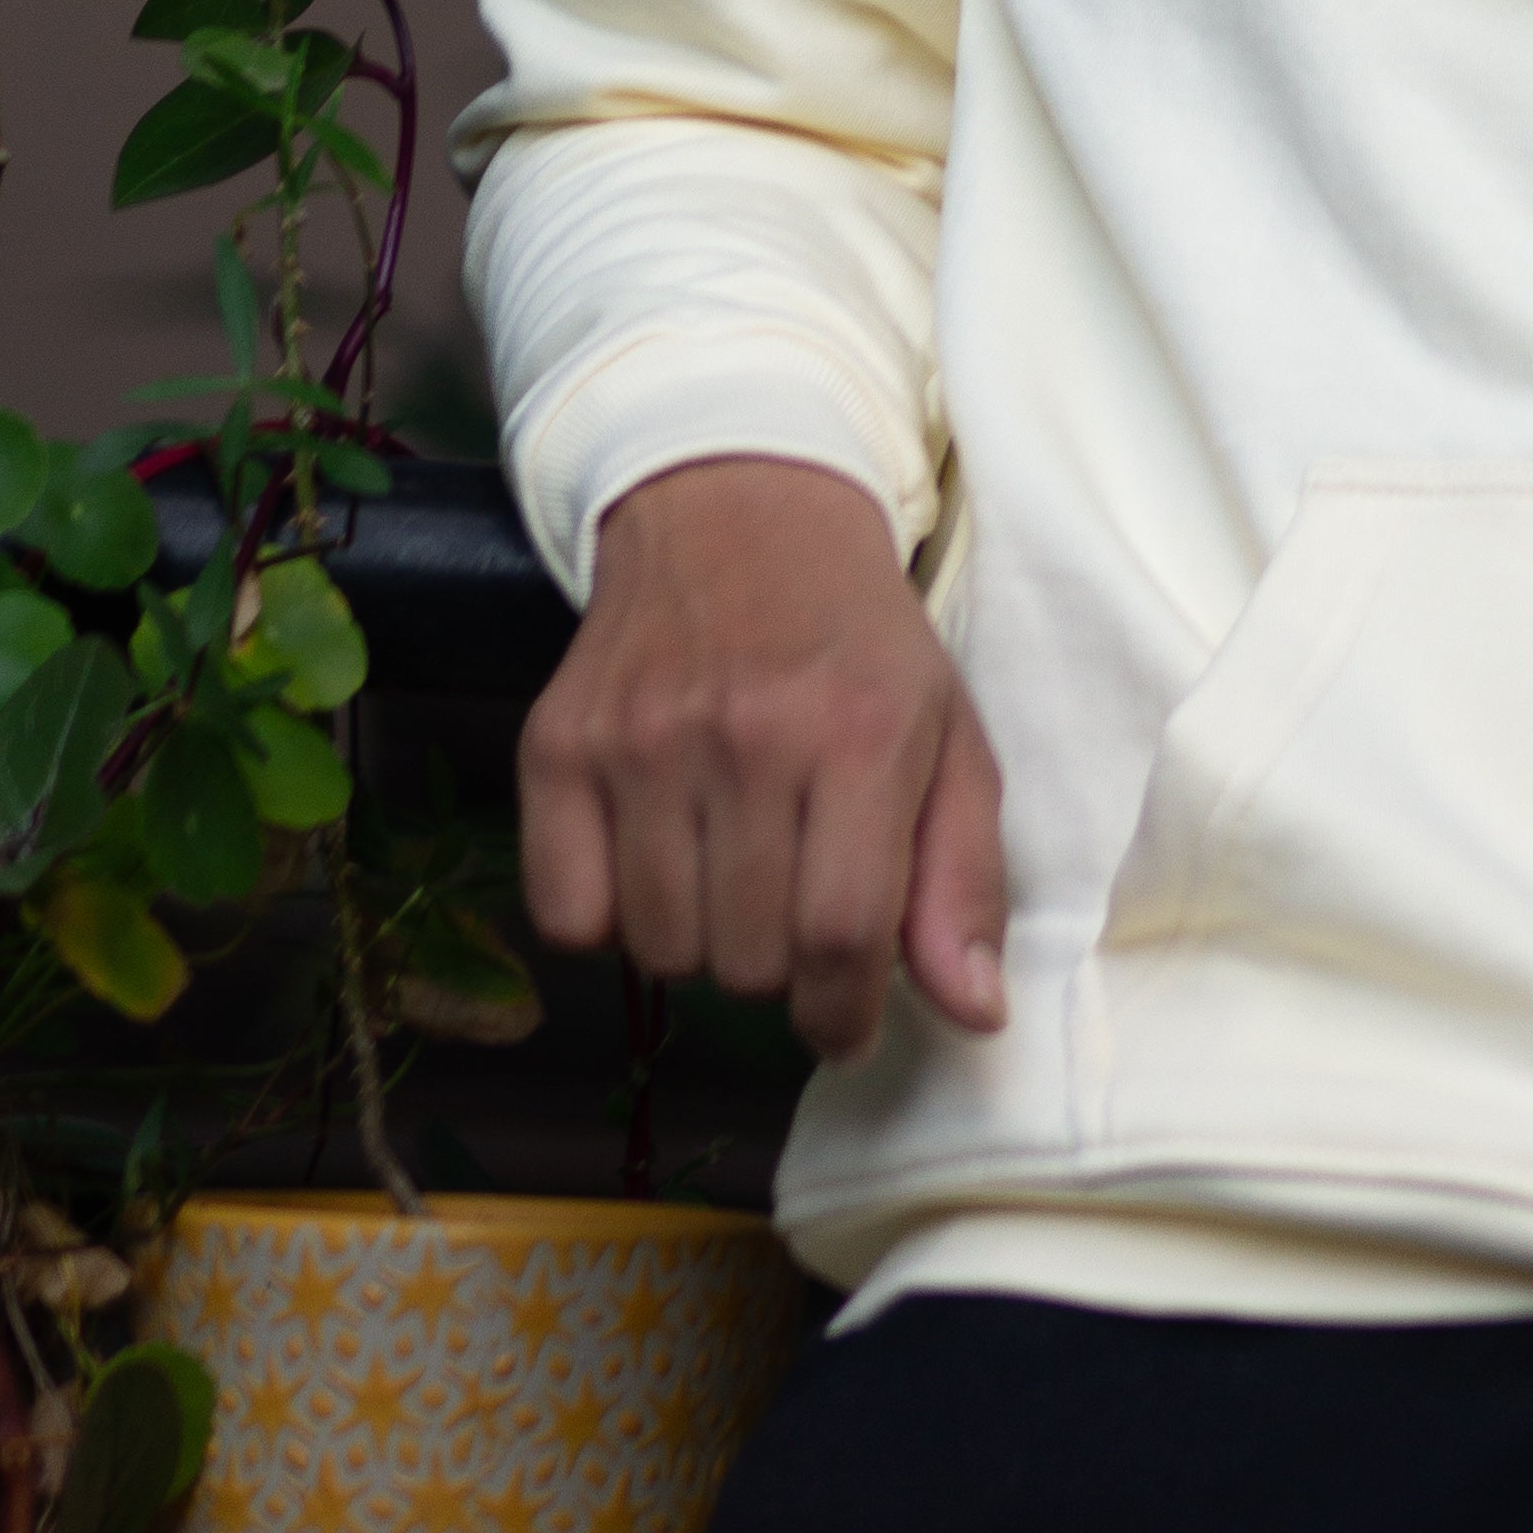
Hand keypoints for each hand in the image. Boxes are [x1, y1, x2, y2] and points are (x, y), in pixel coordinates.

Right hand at [518, 456, 1007, 1063]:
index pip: (841, 937)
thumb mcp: (949, 737)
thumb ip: (964, 879)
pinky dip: (610, 920)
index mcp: (859, 733)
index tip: (846, 1022)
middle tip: (791, 900)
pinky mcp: (556, 745)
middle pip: (748, 961)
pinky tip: (656, 859)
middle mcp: (745, 735)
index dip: (845, 1015)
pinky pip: (568, 919)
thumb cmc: (859, 642)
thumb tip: (976, 1015)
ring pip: (660, 951)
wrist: (739, 510)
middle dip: (780, 966)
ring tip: (729, 868)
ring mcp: (639, 740)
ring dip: (700, 943)